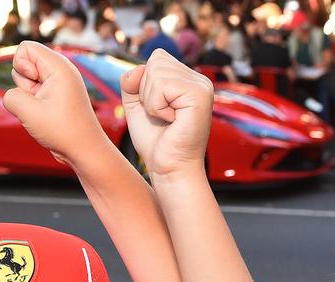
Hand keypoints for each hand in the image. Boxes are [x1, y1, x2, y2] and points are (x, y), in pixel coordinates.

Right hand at [2, 41, 104, 166]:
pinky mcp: (56, 96)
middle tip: (41, 101)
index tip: (34, 84)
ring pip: (26, 79)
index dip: (21, 65)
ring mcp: (59, 84)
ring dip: (27, 96)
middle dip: (23, 83)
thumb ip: (10, 96)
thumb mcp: (28, 111)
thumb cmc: (63, 131)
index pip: (25, 47)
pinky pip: (33, 92)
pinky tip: (45, 117)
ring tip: (44, 111)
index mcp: (59, 66)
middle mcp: (61, 71)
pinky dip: (33, 104)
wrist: (85, 151)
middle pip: (24, 63)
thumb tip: (12, 96)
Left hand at [119, 50, 213, 178]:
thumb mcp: (136, 105)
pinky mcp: (200, 95)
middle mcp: (200, 80)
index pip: (157, 58)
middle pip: (156, 61)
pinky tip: (172, 121)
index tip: (158, 110)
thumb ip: (131, 81)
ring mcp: (203, 86)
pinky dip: (157, 106)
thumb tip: (139, 68)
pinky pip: (162, 85)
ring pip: (157, 72)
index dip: (145, 85)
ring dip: (152, 101)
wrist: (169, 168)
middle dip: (147, 92)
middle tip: (162, 116)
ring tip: (167, 119)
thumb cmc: (156, 142)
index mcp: (189, 79)